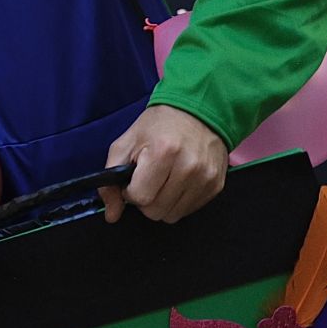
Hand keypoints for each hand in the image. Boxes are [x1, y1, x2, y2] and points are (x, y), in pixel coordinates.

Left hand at [101, 104, 228, 223]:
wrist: (198, 111)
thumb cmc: (157, 127)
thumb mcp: (125, 144)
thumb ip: (110, 181)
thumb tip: (111, 216)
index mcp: (164, 152)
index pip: (140, 197)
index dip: (129, 192)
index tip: (133, 179)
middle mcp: (189, 167)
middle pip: (155, 211)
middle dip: (145, 199)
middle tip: (147, 180)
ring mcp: (205, 178)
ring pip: (172, 215)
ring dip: (161, 203)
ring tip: (162, 180)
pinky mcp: (216, 186)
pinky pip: (188, 210)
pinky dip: (178, 201)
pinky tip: (177, 182)